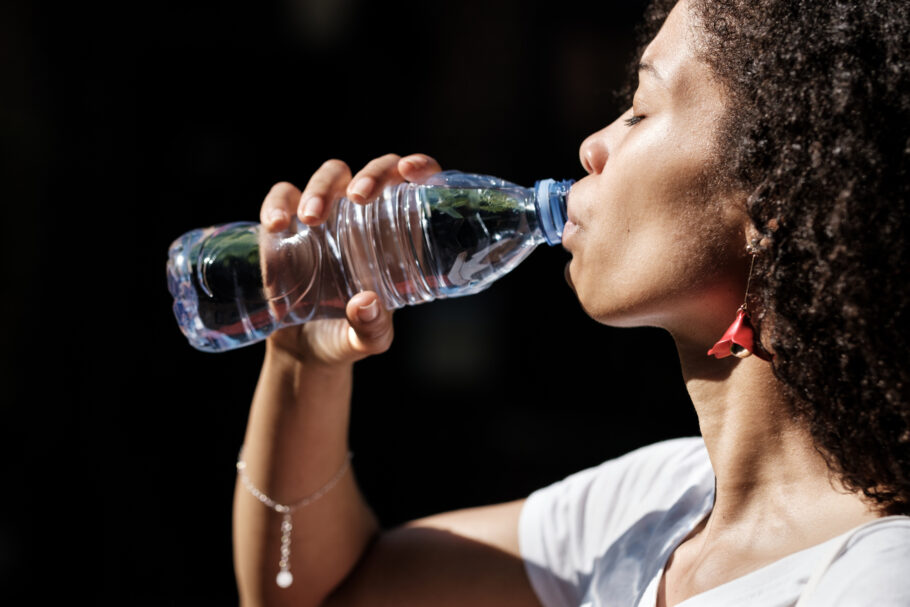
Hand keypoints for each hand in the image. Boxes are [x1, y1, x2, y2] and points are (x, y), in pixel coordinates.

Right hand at [258, 153, 442, 365]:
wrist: (303, 351)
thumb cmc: (348, 337)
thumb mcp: (368, 340)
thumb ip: (372, 328)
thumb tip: (366, 302)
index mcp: (396, 236)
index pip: (414, 187)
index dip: (420, 166)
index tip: (411, 171)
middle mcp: (364, 218)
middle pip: (373, 171)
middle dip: (369, 174)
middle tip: (359, 198)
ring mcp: (326, 217)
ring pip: (330, 176)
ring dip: (322, 187)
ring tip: (311, 218)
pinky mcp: (288, 226)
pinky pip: (282, 198)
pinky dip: (277, 202)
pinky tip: (277, 224)